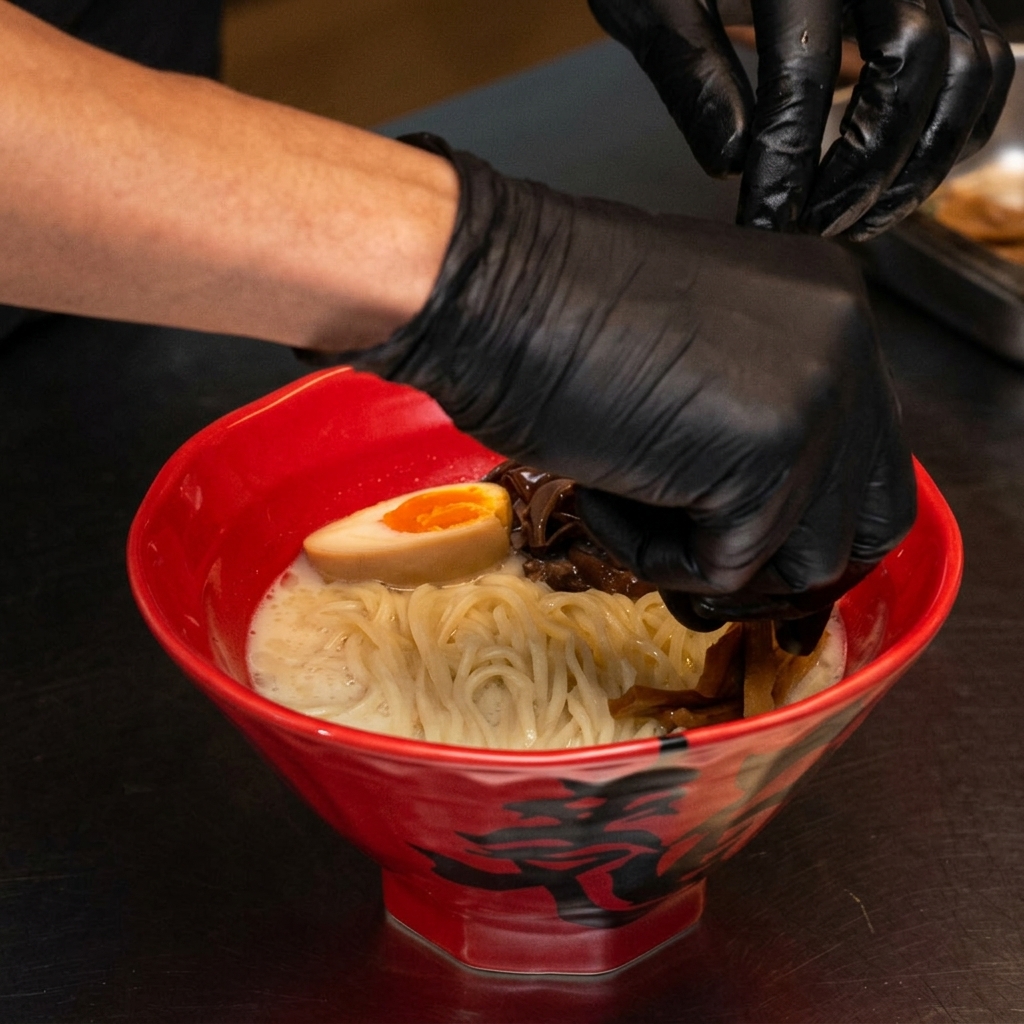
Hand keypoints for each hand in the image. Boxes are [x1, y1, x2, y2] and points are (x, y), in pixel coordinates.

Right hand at [354, 135, 916, 624]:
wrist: (485, 288)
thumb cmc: (552, 311)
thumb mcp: (694, 351)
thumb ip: (755, 413)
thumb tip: (768, 510)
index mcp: (832, 310)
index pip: (870, 463)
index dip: (802, 519)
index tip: (738, 537)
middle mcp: (846, 345)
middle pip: (862, 524)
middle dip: (776, 557)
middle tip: (696, 552)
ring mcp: (815, 399)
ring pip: (802, 560)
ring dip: (707, 554)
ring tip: (629, 496)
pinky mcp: (764, 456)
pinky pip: (725, 566)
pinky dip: (653, 552)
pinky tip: (602, 488)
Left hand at [588, 0, 1014, 238]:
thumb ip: (689, 69)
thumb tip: (730, 162)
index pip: (804, 72)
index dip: (786, 164)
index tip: (763, 224)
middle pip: (910, 68)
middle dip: (863, 169)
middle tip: (813, 228)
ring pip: (965, 67)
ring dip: (919, 161)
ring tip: (857, 219)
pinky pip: (985, 58)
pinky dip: (957, 128)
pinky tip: (902, 175)